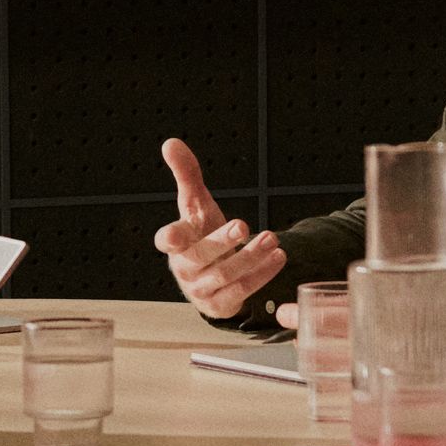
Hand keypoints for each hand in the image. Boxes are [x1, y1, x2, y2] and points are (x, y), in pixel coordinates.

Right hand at [154, 137, 284, 317]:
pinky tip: (278, 257)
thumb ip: (186, 175)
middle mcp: (185, 268)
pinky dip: (262, 274)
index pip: (167, 240)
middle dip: (221, 241)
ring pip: (225, 275)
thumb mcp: (196, 205)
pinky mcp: (221, 304)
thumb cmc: (201, 234)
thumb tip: (171, 142)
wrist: (212, 276)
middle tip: (242, 224)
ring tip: (273, 238)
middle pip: (200, 256)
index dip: (169, 238)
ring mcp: (201, 289)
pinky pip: (242, 291)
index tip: (171, 235)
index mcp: (176, 243)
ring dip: (250, 256)